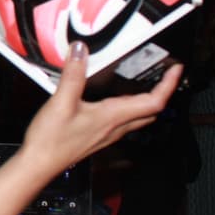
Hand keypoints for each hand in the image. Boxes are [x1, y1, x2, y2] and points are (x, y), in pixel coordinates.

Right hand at [21, 43, 182, 176]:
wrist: (38, 164)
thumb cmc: (51, 140)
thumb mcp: (61, 102)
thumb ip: (73, 75)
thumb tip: (80, 50)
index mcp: (113, 116)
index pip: (154, 102)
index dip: (169, 84)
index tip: (175, 68)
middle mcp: (115, 127)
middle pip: (151, 111)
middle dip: (162, 91)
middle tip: (163, 73)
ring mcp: (107, 133)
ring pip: (138, 117)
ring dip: (146, 100)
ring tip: (143, 82)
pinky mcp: (97, 136)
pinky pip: (123, 121)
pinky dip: (128, 107)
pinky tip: (113, 99)